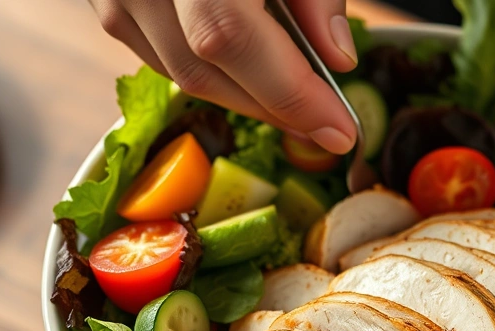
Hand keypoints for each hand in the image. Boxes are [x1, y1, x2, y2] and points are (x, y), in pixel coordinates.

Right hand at [88, 0, 358, 153]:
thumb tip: (338, 57)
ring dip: (242, 96)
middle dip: (272, 108)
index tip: (339, 130)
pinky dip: (208, 70)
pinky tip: (248, 74)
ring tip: (294, 104)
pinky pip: (155, 51)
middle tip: (324, 126)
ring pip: (176, 70)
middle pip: (201, 68)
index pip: (229, 37)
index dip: (287, 94)